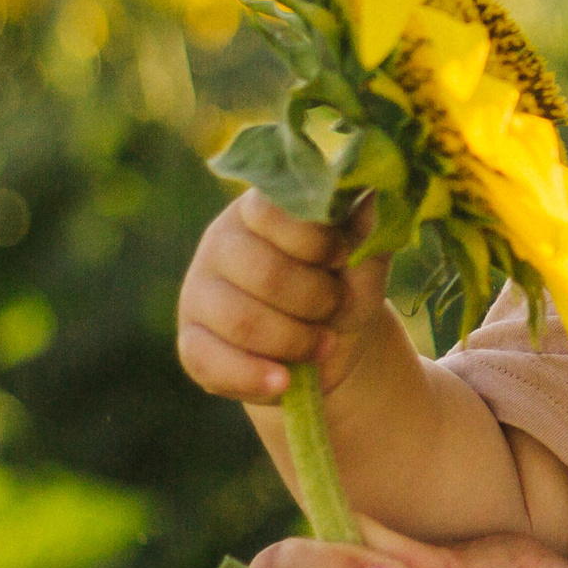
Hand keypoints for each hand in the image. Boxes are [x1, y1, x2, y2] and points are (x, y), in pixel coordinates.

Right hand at [176, 189, 394, 402]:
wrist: (327, 345)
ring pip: (241, 321)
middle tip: (337, 306)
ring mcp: (199, 293)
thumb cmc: (344, 284)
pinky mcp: (191, 342)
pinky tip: (285, 382)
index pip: (275, 211)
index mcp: (260, 209)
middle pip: (264, 273)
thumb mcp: (364, 256)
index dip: (319, 242)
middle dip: (316, 299)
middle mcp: (221, 244)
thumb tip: (375, 185)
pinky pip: (210, 363)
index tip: (342, 258)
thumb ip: (367, 225)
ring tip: (323, 344)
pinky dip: (255, 376)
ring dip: (295, 341)